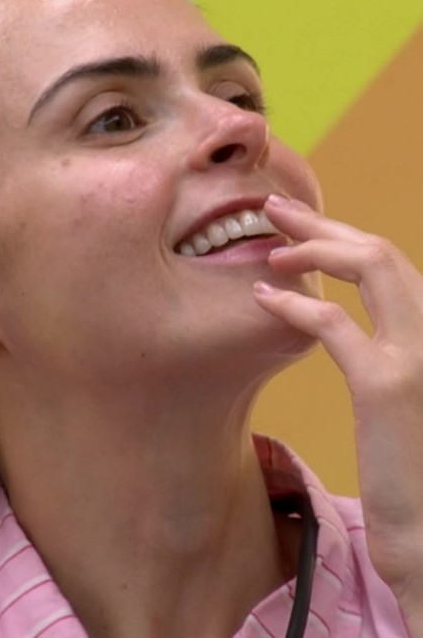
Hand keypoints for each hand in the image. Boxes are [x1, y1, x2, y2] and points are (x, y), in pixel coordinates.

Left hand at [253, 193, 422, 604]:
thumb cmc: (406, 466)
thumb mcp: (396, 396)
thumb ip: (379, 352)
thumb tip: (340, 320)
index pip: (391, 264)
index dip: (342, 236)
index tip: (298, 225)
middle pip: (382, 252)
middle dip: (326, 223)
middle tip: (274, 207)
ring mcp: (418, 356)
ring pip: (373, 266)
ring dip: (316, 246)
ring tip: (270, 245)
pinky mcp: (389, 387)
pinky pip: (337, 324)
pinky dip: (297, 304)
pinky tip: (264, 298)